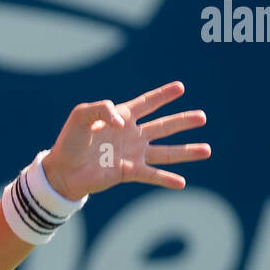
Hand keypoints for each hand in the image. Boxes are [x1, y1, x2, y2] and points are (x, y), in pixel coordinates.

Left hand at [43, 81, 209, 198]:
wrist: (61, 170)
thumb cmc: (69, 140)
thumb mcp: (81, 115)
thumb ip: (102, 109)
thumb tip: (123, 122)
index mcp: (121, 117)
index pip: (147, 103)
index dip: (163, 95)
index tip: (180, 87)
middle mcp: (131, 135)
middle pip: (163, 126)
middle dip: (183, 121)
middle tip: (203, 116)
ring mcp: (132, 154)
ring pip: (165, 151)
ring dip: (186, 151)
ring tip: (207, 150)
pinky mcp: (128, 172)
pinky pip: (151, 174)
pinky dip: (166, 179)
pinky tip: (182, 182)